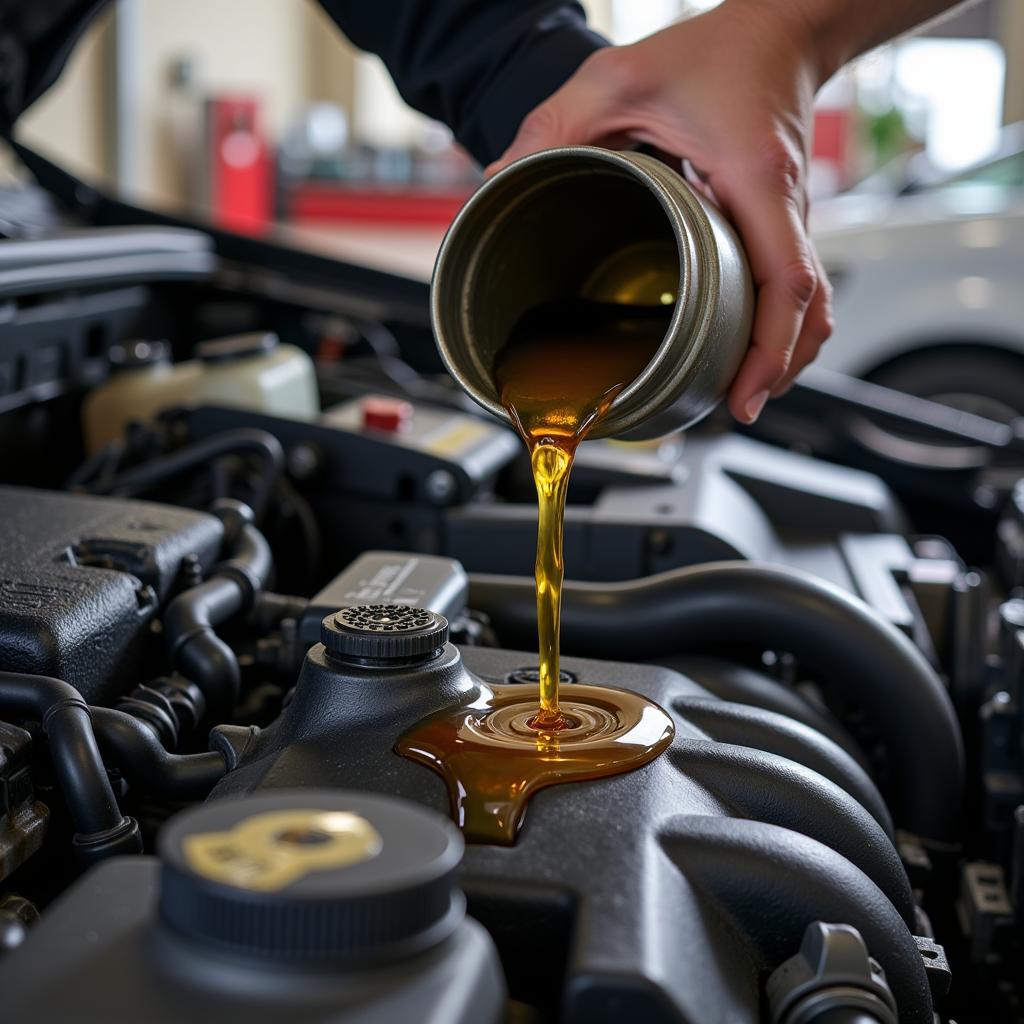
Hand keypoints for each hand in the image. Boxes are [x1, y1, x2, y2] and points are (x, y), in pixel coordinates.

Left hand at [486, 1, 834, 423]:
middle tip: (737, 407)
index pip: (783, 283)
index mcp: (754, 180)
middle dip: (777, 369)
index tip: (743, 395)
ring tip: (745, 392)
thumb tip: (496, 184)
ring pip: (812, 305)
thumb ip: (552, 128)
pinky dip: (781, 326)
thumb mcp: (615, 79)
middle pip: (806, 310)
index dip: (769, 350)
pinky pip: (798, 285)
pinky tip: (751, 348)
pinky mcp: (785, 219)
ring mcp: (793, 215)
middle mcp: (786, 206)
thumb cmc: (711, 50)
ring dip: (784, 355)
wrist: (780, 27)